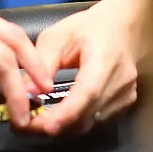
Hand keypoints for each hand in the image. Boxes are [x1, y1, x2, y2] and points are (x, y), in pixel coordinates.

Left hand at [28, 0, 142, 135]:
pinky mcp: (125, 103)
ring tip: (38, 120)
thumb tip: (26, 92)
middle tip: (26, 125)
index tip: (45, 126)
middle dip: (55, 124)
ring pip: (92, 122)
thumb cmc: (90, 26)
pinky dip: (76, 122)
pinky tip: (60, 115)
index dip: (67, 112)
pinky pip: (97, 120)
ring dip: (64, 126)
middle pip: (88, 114)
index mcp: (106, 56)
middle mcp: (121, 80)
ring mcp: (126, 94)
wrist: (124, 25)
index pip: (89, 91)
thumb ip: (43, 63)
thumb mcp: (59, 36)